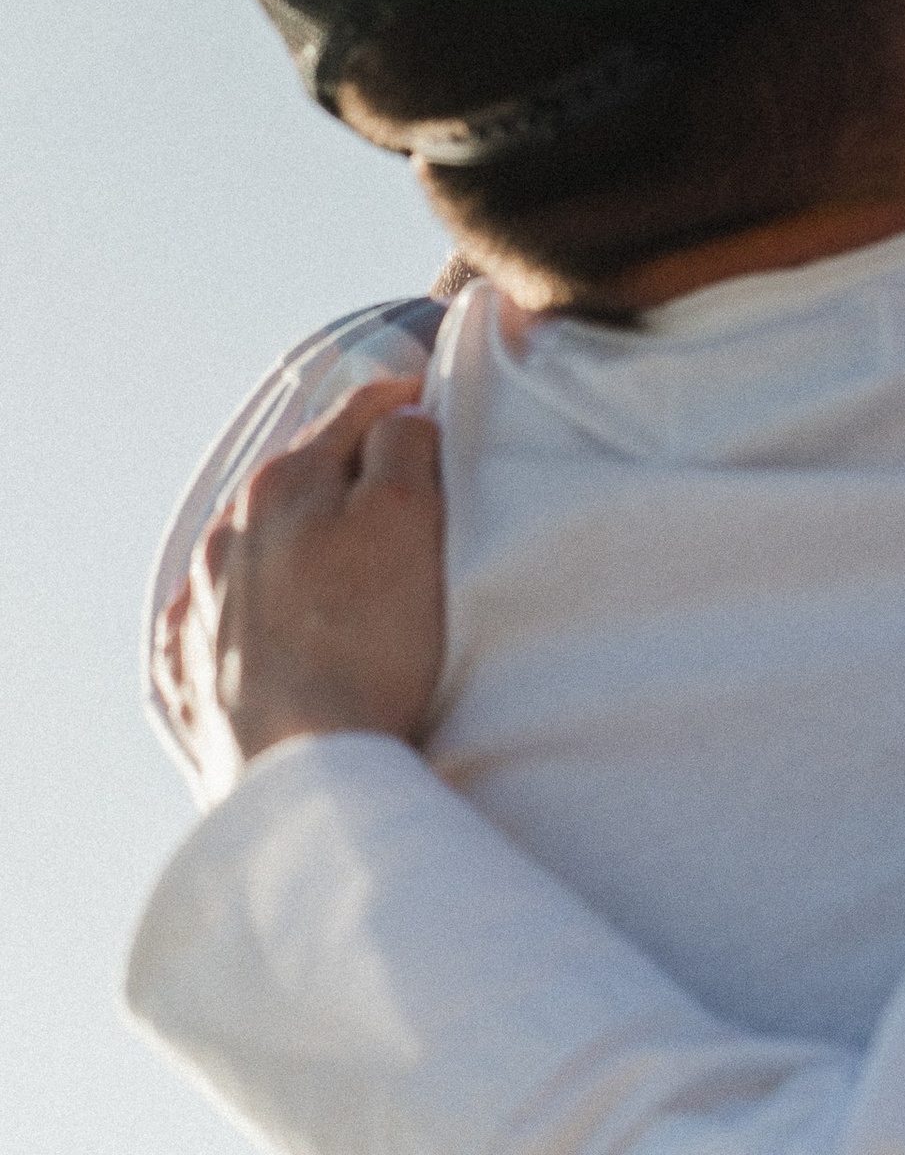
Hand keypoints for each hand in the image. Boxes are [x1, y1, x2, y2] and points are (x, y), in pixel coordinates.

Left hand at [153, 377, 444, 802]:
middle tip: (405, 493)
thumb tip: (395, 418)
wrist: (304, 780)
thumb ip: (403, 444)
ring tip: (344, 564)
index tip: (439, 411)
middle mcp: (225, 535)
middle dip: (350, 471)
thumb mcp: (409, 516)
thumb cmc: (369, 645)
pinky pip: (219, 615)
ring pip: (256, 541)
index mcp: (281, 484)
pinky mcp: (190, 673)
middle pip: (303, 473)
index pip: (355, 407)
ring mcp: (199, 607)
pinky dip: (252, 605)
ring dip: (298, 537)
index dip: (407, 400)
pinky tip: (279, 624)